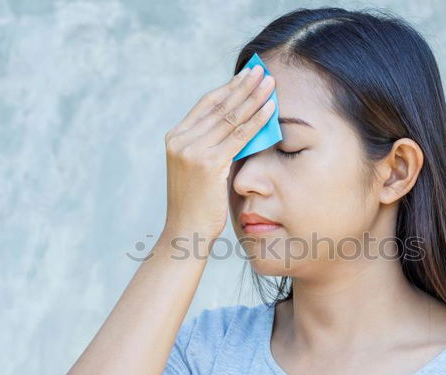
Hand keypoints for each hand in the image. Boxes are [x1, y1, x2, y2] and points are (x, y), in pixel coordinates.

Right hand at [163, 64, 275, 240]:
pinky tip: (270, 108)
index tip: (247, 76)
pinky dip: (256, 120)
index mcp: (175, 138)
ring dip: (253, 98)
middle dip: (243, 86)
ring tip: (270, 83)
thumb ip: (212, 147)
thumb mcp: (199, 170)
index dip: (229, 88)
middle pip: (219, 106)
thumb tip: (240, 127)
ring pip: (230, 117)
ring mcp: (192, 150)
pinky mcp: (207, 163)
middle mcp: (180, 140)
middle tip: (262, 71)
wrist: (185, 232)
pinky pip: (238, 136)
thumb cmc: (197, 206)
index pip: (206, 104)